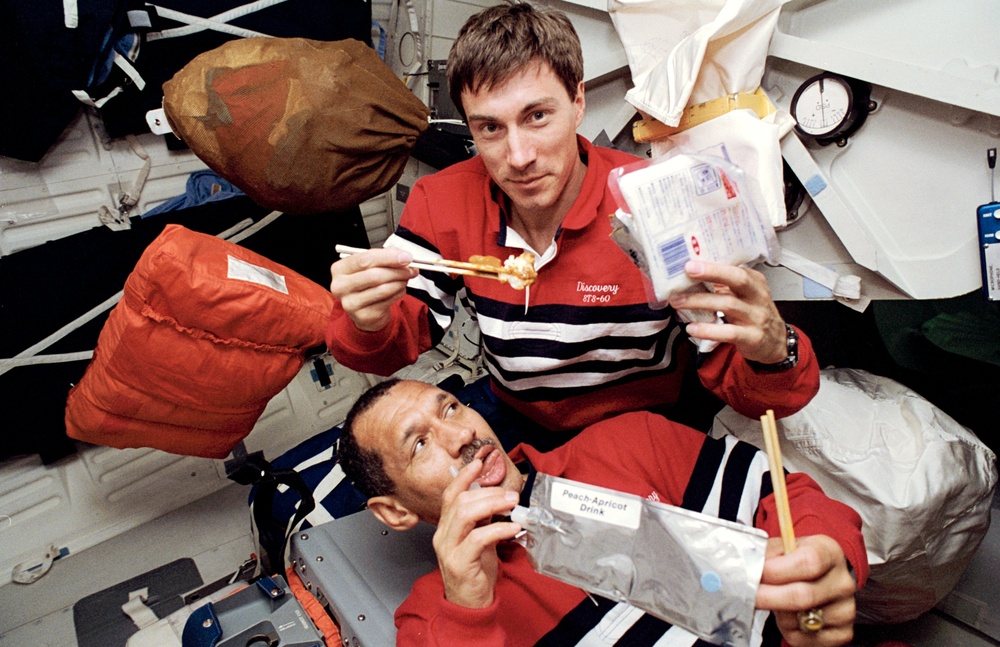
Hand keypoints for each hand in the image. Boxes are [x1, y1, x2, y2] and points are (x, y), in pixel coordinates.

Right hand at [329, 247, 416, 331]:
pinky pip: (387, 300)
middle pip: (374, 275)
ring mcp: (350, 303)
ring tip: (406, 278)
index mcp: (339, 269)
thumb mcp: (371, 266)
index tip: (406, 257)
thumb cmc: (367, 282)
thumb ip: (385, 257)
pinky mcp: (363, 316)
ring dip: (400, 282)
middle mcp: (340, 286)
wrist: (364, 310)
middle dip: (397, 271)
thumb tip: (402, 255)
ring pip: (383, 289)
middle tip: (412, 269)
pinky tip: (400, 289)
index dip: (388, 257)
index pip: (363, 259)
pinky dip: (399, 292)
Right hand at [433, 459, 520, 607]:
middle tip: (511, 494)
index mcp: (446, 527)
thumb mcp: (479, 539)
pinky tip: (513, 528)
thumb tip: (497, 499)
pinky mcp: (460, 563)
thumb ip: (482, 520)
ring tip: (513, 505)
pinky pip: (478, 538)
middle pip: (460, 501)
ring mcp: (448, 549)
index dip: (463, 477)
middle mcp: (443, 535)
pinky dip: (498, 529)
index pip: (450, 495)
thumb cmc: (475, 571)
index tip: (478, 463)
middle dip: (488, 492)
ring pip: (465, 514)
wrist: (470, 605)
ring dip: (492, 504)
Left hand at [667, 260, 788, 363]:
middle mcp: (757, 296)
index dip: (713, 265)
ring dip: (700, 302)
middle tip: (687, 272)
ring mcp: (756, 317)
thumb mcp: (745, 296)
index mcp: (755, 282)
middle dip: (712, 273)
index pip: (735, 268)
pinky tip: (692, 328)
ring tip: (678, 302)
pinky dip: (708, 330)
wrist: (776, 344)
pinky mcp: (752, 337)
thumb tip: (691, 277)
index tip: (690, 263)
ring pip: (728, 305)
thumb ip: (724, 286)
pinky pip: (729, 332)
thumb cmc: (755, 315)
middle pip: (738, 279)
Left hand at [755, 535, 857, 645]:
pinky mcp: (842, 633)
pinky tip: (789, 616)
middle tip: (748, 594)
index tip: (756, 574)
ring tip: (777, 601)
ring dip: (779, 613)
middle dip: (768, 597)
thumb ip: (767, 555)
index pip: (808, 563)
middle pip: (803, 596)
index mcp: (830, 553)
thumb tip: (748, 569)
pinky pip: (804, 639)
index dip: (776, 570)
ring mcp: (845, 610)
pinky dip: (788, 630)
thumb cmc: (797, 561)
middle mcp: (843, 582)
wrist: (820, 577)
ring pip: (801, 620)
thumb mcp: (783, 548)